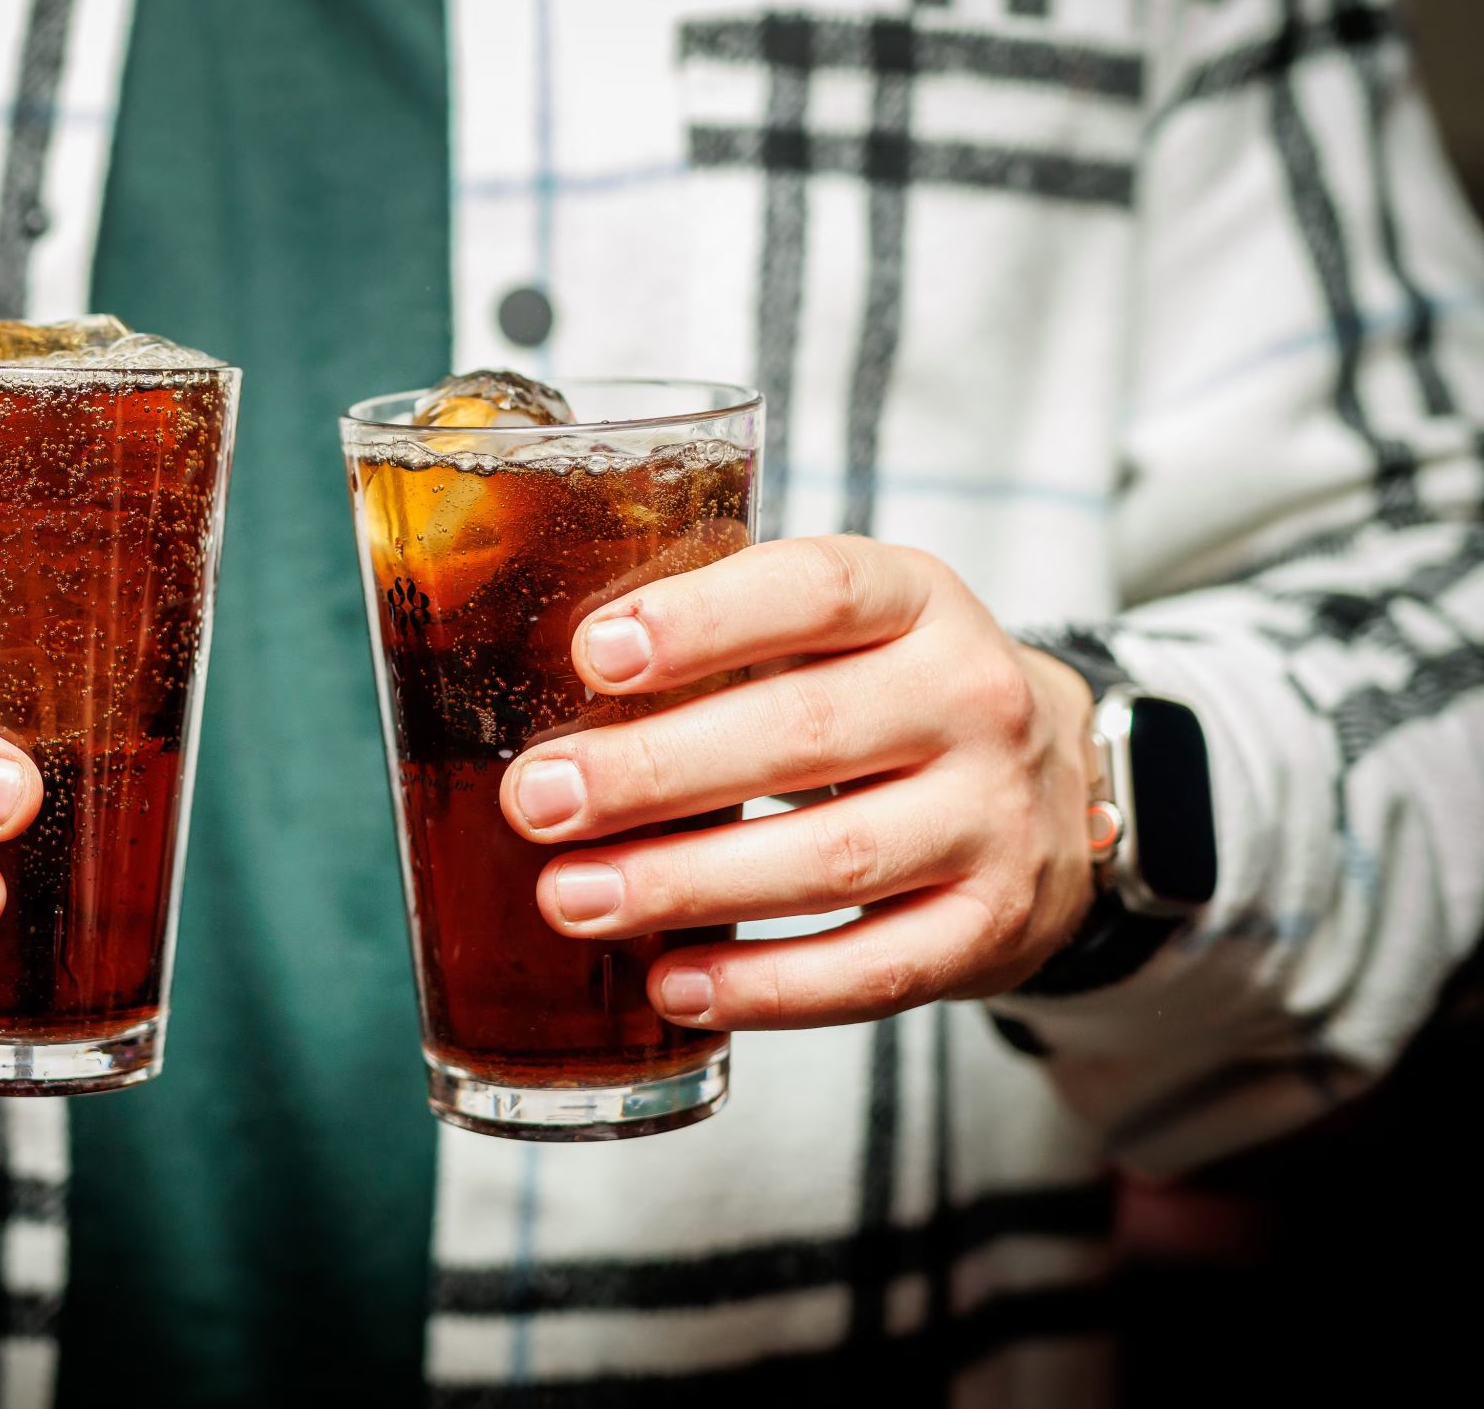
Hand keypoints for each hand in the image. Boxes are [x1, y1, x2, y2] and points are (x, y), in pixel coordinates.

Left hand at [499, 535, 1098, 1029]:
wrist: (1049, 786)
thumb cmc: (882, 693)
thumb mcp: (833, 628)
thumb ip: (718, 637)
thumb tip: (529, 682)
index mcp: (914, 597)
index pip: (815, 590)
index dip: (703, 622)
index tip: (594, 654)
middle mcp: (971, 697)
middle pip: (804, 732)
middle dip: (652, 773)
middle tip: (534, 801)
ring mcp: (995, 818)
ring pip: (832, 859)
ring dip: (686, 885)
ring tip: (573, 898)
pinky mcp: (993, 927)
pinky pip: (873, 970)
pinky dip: (766, 986)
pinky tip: (672, 986)